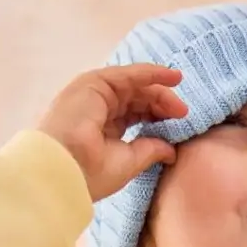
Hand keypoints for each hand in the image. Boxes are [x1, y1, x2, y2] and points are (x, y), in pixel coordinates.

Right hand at [38, 64, 188, 202]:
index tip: (178, 123)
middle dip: (161, 102)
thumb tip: (171, 150)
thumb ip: (150, 151)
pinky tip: (170, 76)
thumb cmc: (89, 173)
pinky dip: (150, 73)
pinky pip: (127, 74)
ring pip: (133, 85)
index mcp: (100, 129)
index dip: (156, 116)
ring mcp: (92, 95)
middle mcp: (95, 109)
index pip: (133, 115)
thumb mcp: (128, 162)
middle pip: (135, 98)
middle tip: (183, 112)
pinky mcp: (92, 84)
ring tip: (179, 91)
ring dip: (158, 87)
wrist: (63, 171)